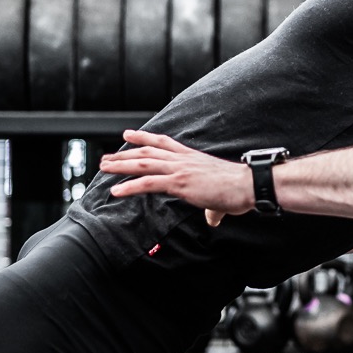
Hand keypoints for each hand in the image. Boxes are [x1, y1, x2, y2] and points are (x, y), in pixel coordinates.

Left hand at [99, 130, 253, 225]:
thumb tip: (213, 218)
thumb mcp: (220, 196)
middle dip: (124, 153)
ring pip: (142, 164)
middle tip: (106, 158)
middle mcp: (183, 159)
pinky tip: (116, 191)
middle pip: (147, 152)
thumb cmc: (239, 190)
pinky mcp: (179, 183)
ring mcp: (180, 170)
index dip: (144, 137)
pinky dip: (129, 186)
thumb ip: (212, 207)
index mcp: (191, 157)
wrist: (248, 185)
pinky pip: (148, 184)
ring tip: (103, 168)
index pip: (163, 142)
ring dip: (120, 165)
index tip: (128, 134)